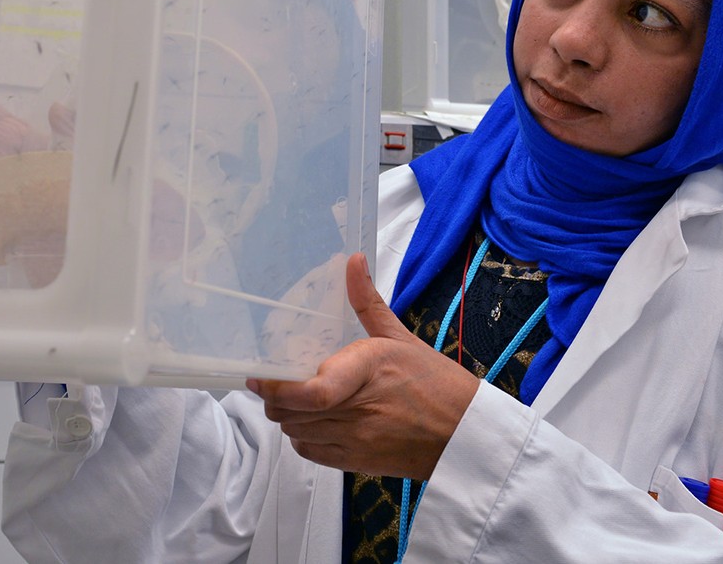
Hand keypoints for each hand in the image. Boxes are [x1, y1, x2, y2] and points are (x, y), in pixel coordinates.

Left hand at [247, 253, 480, 480]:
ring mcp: (354, 439)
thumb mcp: (401, 337)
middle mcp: (357, 408)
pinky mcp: (354, 461)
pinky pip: (309, 451)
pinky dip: (302, 436)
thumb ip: (367, 302)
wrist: (464, 434)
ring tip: (297, 399)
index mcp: (367, 369)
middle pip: (290, 411)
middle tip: (277, 381)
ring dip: (288, 415)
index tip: (257, 376)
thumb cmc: (435, 383)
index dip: (275, 387)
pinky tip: (314, 421)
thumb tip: (352, 260)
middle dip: (276, 396)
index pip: (309, 392)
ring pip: (295, 430)